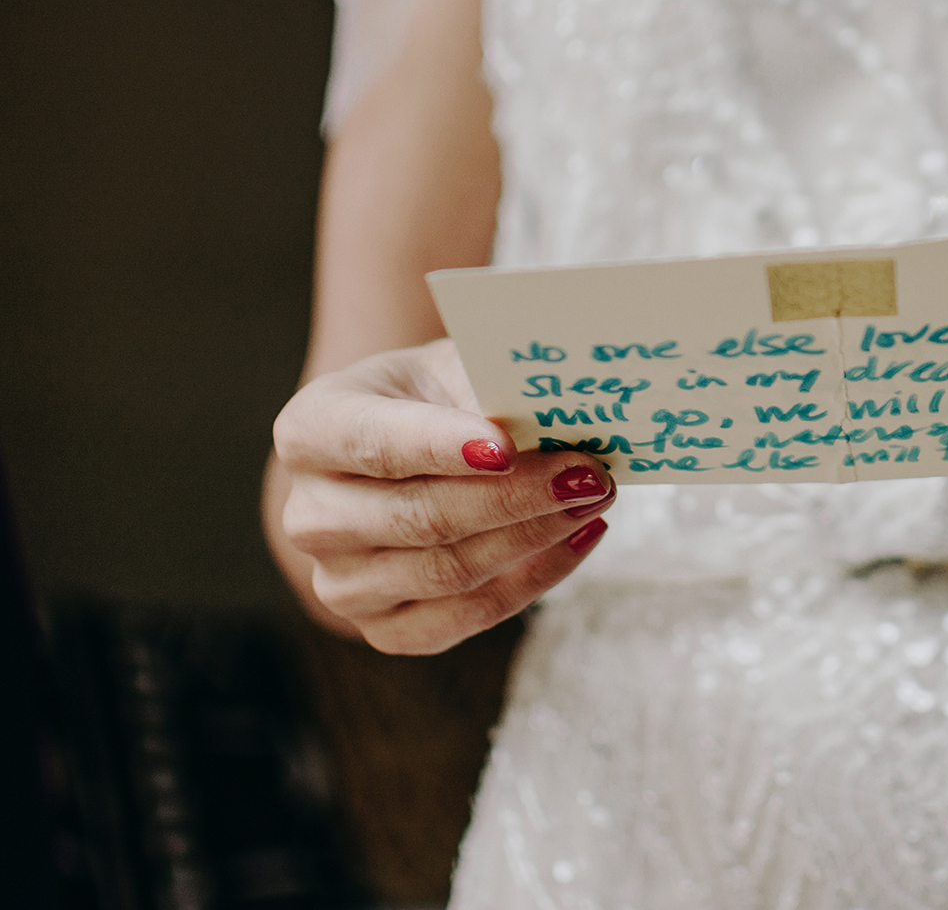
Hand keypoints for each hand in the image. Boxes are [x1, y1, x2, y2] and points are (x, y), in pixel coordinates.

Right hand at [272, 339, 612, 653]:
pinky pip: (465, 618)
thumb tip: (559, 416)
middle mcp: (310, 514)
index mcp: (310, 431)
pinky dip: (532, 580)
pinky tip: (576, 539)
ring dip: (534, 537)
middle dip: (515, 498)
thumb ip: (491, 388)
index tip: (507, 447)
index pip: (376, 444)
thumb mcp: (451, 366)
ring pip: (447, 573)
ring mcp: (339, 581)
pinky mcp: (382, 627)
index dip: (441, 448)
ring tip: (592, 498)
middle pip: (420, 518)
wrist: (402, 448)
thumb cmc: (430, 398)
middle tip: (588, 475)